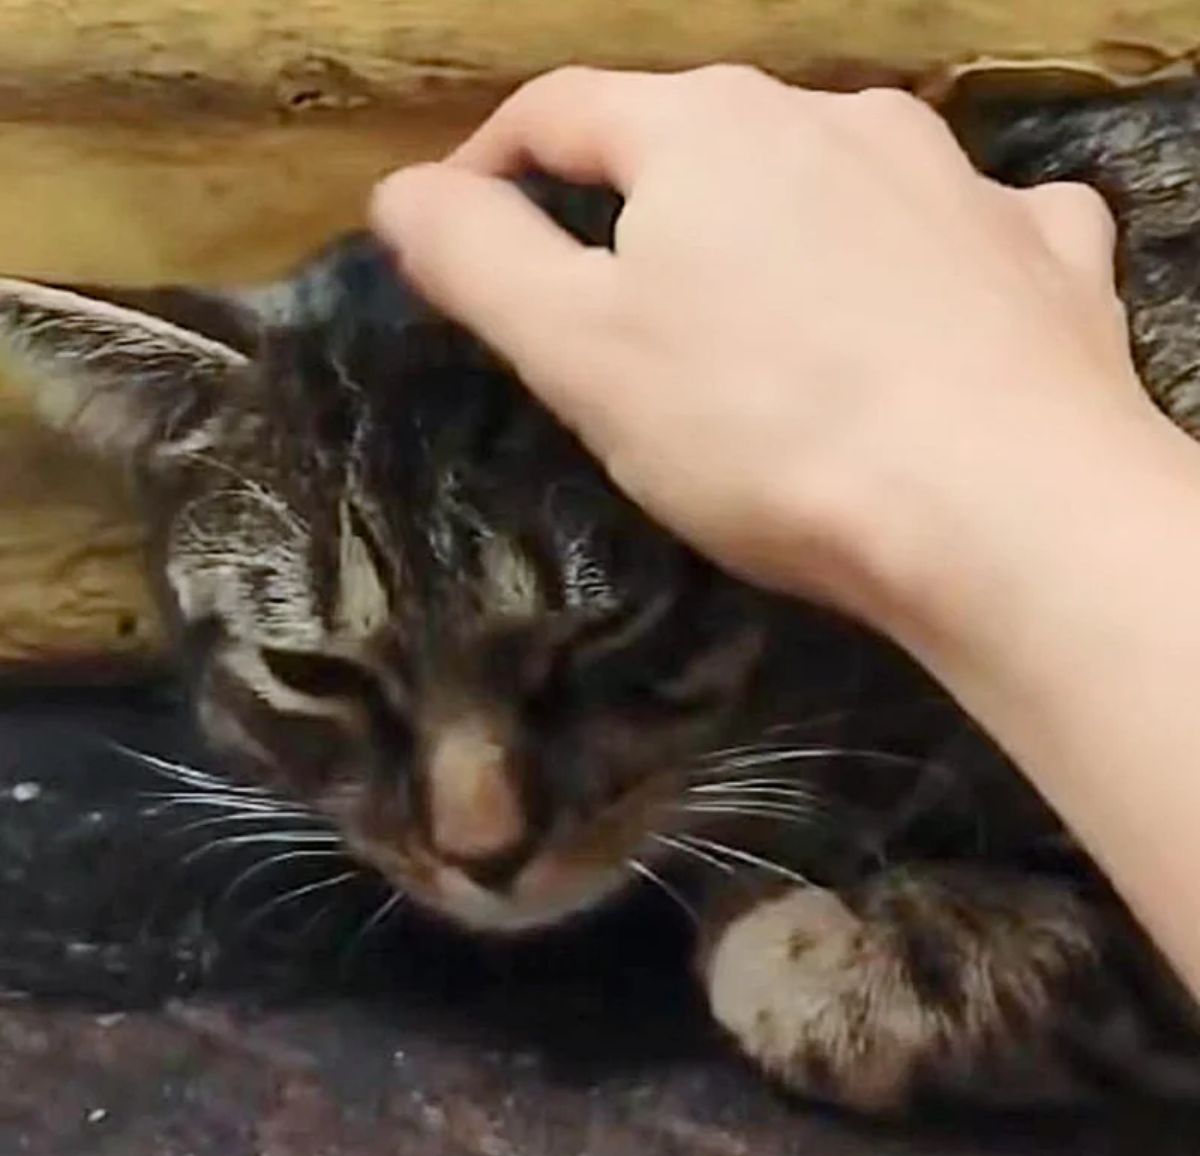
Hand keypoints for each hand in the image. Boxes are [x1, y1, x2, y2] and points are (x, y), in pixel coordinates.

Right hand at [370, 65, 1143, 633]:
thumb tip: (401, 192)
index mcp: (706, 134)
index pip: (560, 114)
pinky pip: (960, 233)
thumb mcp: (582, 354)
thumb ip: (480, 262)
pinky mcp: (1043, 253)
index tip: (458, 228)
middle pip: (699, 145)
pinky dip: (919, 263)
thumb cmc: (761, 430)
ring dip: (780, 234)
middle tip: (618, 314)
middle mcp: (835, 119)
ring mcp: (956, 178)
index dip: (492, 166)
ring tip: (768, 330)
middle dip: (641, 213)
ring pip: (832, 182)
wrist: (1003, 509)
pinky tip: (917, 324)